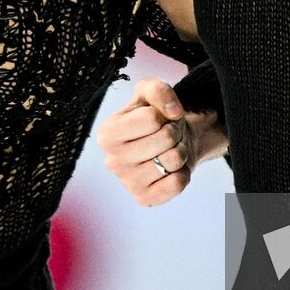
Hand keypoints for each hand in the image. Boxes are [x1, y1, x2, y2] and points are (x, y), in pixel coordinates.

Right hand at [96, 76, 204, 205]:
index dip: (165, 115)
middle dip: (175, 132)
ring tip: (169, 150)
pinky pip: (177, 184)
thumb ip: (159, 90)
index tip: (159, 119)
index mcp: (107, 133)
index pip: (152, 119)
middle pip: (165, 139)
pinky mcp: (144, 199)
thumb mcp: (151, 92)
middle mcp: (111, 160)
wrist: (170, 143)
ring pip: (173, 161)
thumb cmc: (157, 116)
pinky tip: (171, 169)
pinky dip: (183, 173)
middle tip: (168, 134)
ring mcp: (127, 182)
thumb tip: (173, 111)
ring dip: (180, 151)